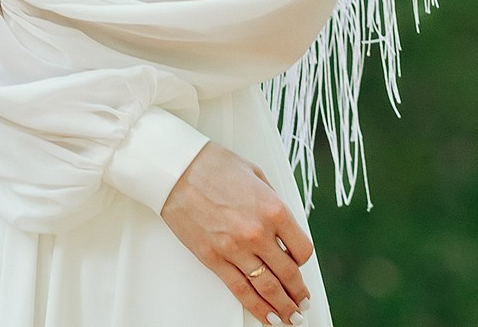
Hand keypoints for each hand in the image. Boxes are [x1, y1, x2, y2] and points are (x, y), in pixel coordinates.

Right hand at [157, 142, 314, 325]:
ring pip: (268, 288)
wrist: (175, 169)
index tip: (299, 264)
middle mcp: (259, 233)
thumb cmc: (212, 165)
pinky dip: (258, 308)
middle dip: (298, 293)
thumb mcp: (254, 174)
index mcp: (273, 209)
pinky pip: (241, 291)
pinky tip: (267, 316)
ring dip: (284, 307)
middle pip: (289, 274)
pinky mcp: (213, 259)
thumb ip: (272, 200)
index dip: (302, 260)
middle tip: (302, 303)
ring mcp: (235, 248)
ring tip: (291, 317)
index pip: (302, 249)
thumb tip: (282, 224)